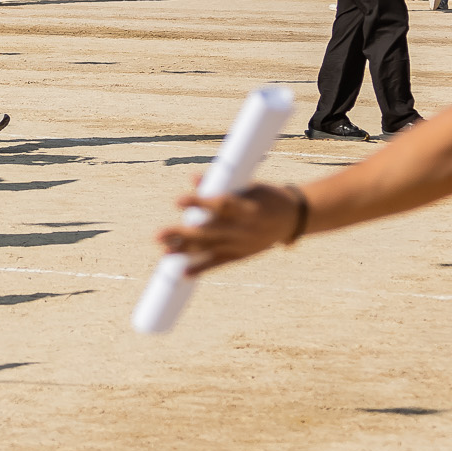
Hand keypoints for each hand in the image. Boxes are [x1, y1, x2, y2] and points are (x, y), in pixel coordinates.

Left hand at [156, 181, 304, 274]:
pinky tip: (183, 272)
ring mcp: (243, 244)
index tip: (177, 201)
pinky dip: (201, 268)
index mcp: (248, 207)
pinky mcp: (242, 255)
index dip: (198, 203)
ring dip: (186, 251)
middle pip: (209, 232)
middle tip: (158, 235)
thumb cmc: (266, 196)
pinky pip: (219, 263)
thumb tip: (191, 177)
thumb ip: (219, 183)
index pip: (220, 205)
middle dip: (182, 234)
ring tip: (164, 253)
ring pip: (210, 249)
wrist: (293, 218)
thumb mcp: (248, 185)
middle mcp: (245, 229)